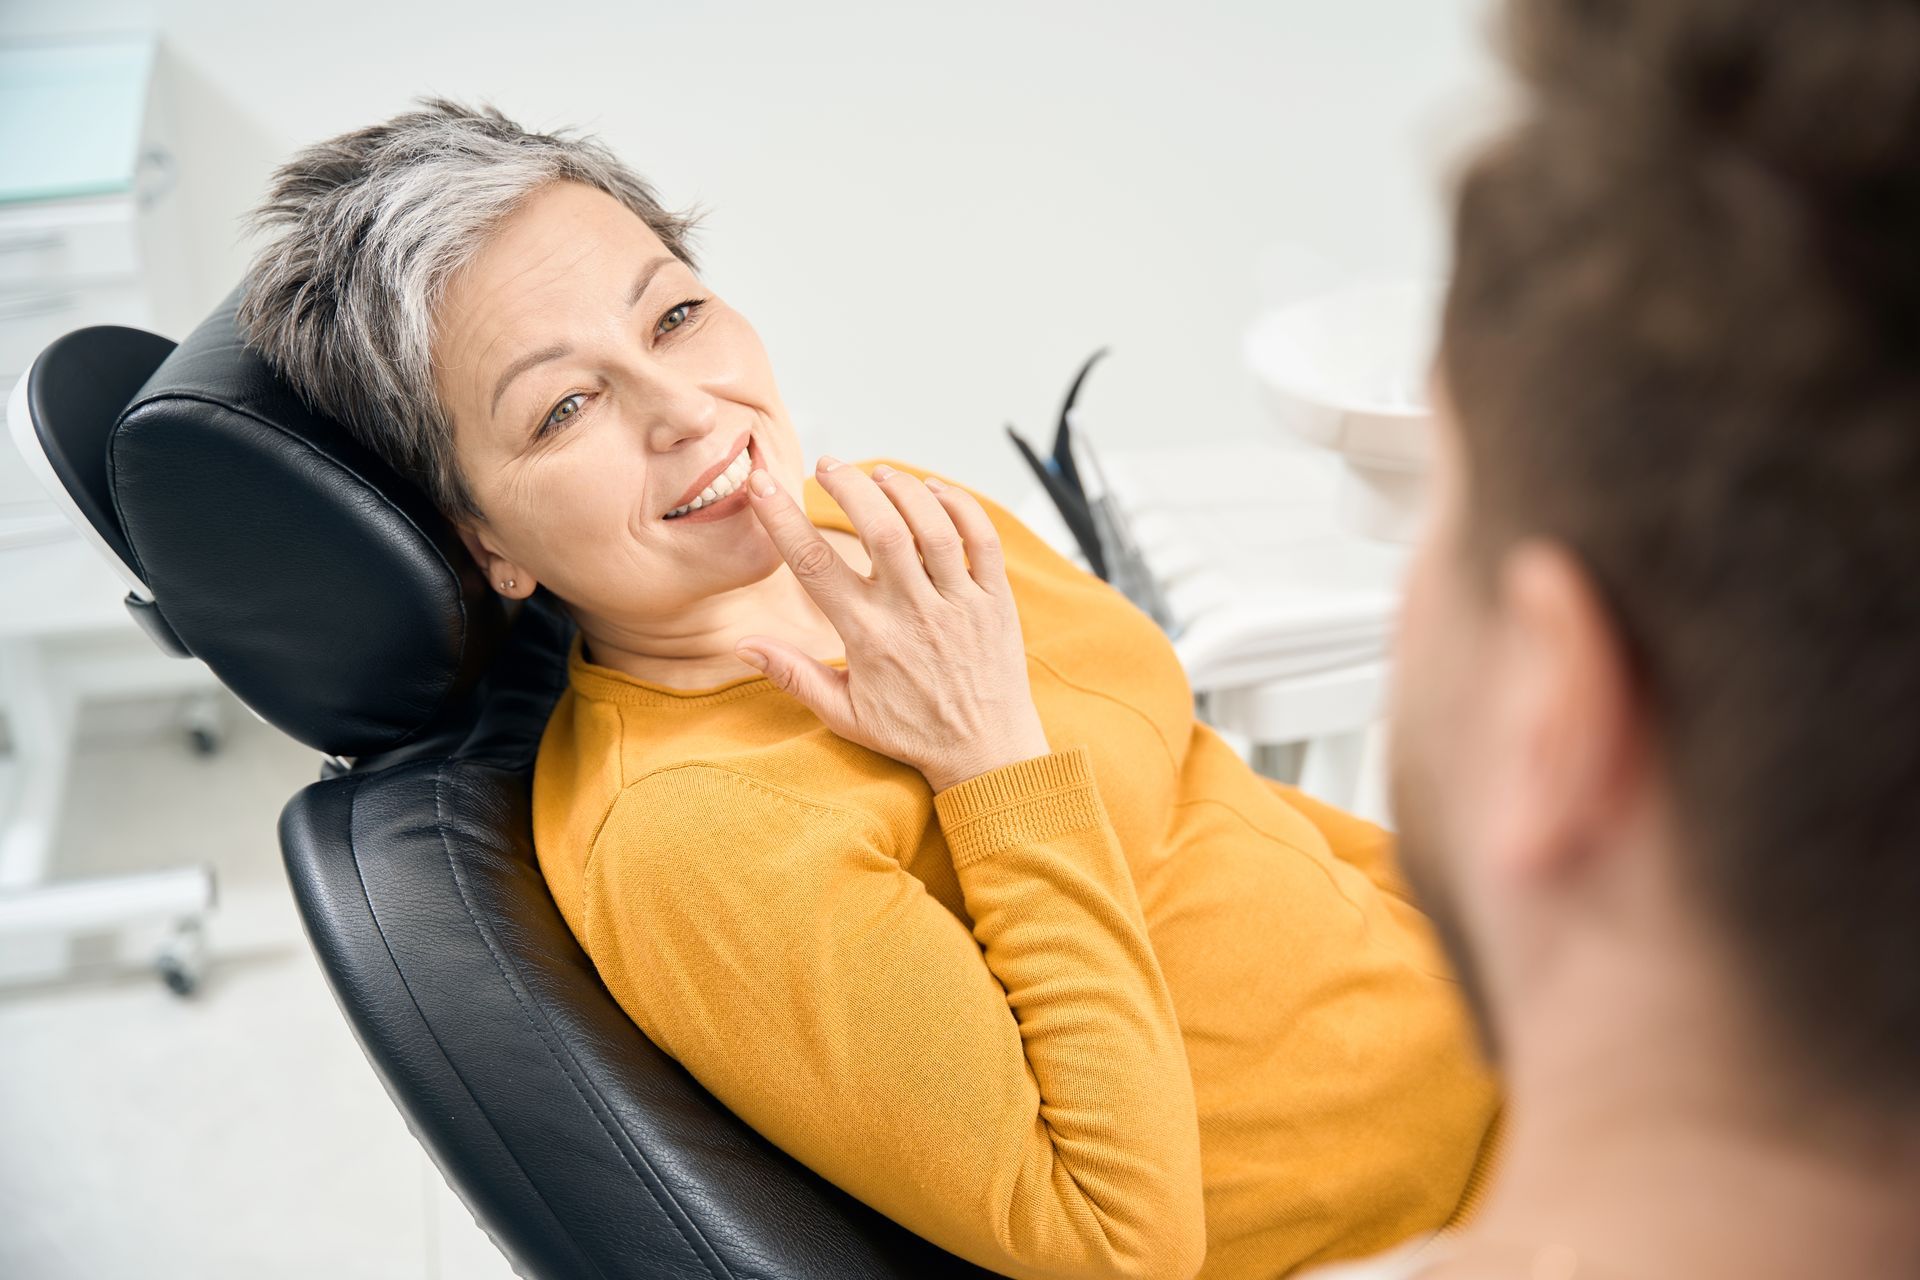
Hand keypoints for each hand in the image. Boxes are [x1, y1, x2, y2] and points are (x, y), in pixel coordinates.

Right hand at [735, 459, 1051, 792]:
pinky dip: (960, 505)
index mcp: (869, 637)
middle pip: (880, 529)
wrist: (987, 753)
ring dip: (902, 489)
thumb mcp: (844, 714)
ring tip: (878, 474)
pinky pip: (981, 540)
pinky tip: (934, 490)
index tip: (762, 484)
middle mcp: (914, 614)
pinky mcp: (996, 601)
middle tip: (828, 465)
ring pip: (932, 527)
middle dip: (849, 486)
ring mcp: (959, 604)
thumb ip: (794, 675)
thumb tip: (743, 645)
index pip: (815, 565)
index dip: (783, 519)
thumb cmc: (912, 733)